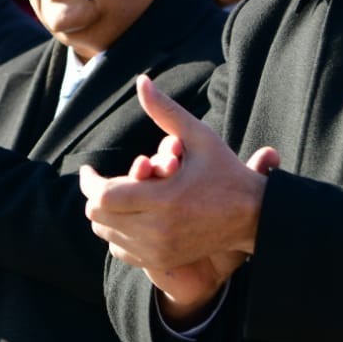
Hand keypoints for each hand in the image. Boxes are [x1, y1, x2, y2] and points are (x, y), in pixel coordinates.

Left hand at [80, 75, 275, 323]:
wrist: (254, 217)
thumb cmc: (226, 172)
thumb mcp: (199, 137)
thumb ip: (166, 111)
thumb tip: (142, 81)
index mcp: (165, 199)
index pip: (104, 197)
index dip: (89, 183)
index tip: (88, 170)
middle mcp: (159, 230)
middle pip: (99, 217)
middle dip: (95, 196)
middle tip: (99, 180)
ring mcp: (160, 250)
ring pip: (107, 235)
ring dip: (105, 214)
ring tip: (114, 195)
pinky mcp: (164, 260)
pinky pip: (121, 251)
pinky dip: (117, 234)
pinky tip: (127, 216)